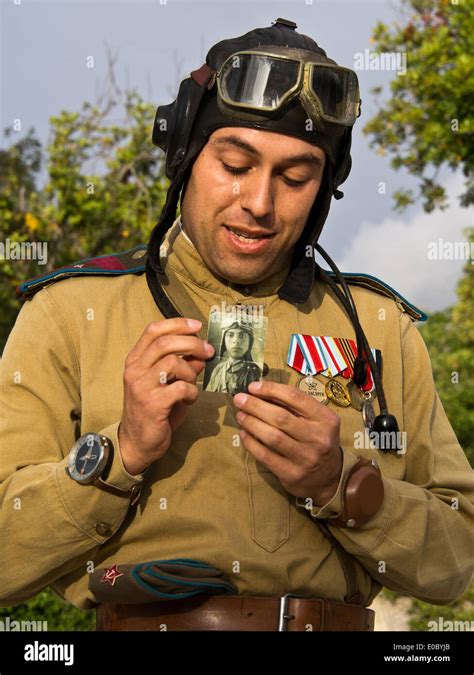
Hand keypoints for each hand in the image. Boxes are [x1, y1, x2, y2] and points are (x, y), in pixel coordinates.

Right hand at [118, 318, 214, 474]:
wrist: (137, 442)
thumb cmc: (154, 410)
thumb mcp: (166, 383)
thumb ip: (181, 366)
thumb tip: (201, 354)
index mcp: (135, 360)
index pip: (153, 331)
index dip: (177, 324)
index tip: (197, 326)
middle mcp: (135, 370)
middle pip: (165, 343)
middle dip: (192, 344)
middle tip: (208, 351)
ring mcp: (141, 387)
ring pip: (173, 363)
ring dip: (191, 371)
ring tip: (193, 382)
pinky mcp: (152, 404)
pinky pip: (180, 387)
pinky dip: (191, 391)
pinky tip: (189, 398)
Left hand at [233, 380, 342, 506]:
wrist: (330, 477)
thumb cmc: (317, 440)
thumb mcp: (317, 420)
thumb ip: (295, 406)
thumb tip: (261, 392)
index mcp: (326, 419)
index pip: (295, 397)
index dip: (271, 389)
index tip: (253, 387)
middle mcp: (318, 438)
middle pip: (281, 417)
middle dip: (256, 406)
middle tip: (239, 399)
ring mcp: (305, 458)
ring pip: (272, 437)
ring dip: (252, 423)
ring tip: (240, 415)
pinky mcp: (292, 475)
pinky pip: (266, 456)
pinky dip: (251, 443)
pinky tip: (244, 434)